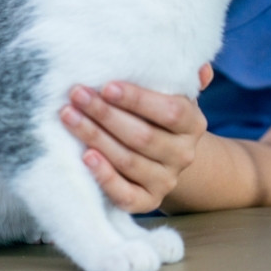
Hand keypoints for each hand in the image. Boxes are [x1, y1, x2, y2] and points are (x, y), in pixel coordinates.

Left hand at [60, 64, 213, 213]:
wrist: (166, 158)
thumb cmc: (159, 116)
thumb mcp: (173, 94)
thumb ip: (183, 78)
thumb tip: (202, 69)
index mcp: (193, 124)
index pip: (170, 111)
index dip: (137, 100)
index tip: (106, 86)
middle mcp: (183, 154)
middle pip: (143, 136)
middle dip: (105, 114)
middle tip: (78, 95)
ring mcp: (166, 180)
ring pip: (128, 161)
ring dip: (95, 137)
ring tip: (69, 116)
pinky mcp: (147, 201)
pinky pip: (125, 194)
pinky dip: (104, 176)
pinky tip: (85, 157)